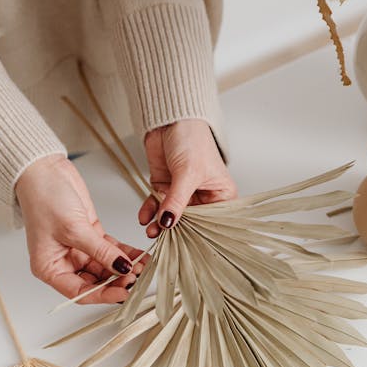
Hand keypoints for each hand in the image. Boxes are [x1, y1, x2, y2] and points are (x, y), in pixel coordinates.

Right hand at [16, 155, 144, 303]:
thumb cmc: (43, 198)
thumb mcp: (74, 229)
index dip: (103, 295)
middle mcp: (63, 262)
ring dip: (124, 268)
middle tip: (137, 277)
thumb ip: (100, 251)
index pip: (80, 292)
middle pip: (95, 282)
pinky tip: (140, 256)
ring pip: (106, 266)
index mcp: (49, 268)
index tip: (124, 292)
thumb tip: (122, 268)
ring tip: (143, 266)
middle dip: (117, 281)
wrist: (43, 169)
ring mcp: (78, 249)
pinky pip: (110, 250)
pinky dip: (125, 253)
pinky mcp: (90, 235)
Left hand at [139, 119, 237, 237]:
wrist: (169, 119)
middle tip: (163, 240)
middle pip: (189, 222)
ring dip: (159, 223)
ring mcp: (182, 193)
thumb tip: (168, 223)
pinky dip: (149, 211)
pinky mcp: (165, 187)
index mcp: (221, 195)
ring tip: (150, 230)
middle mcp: (203, 196)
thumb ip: (177, 200)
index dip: (199, 235)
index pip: (212, 223)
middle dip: (175, 231)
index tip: (186, 247)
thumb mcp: (187, 172)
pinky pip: (156, 205)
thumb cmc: (192, 138)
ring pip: (170, 216)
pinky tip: (144, 217)